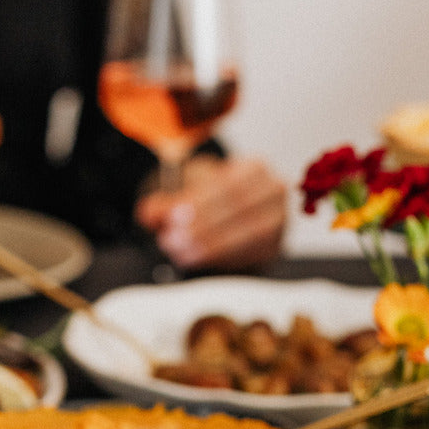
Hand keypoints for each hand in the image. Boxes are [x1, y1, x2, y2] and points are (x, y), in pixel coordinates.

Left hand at [135, 155, 286, 271]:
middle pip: (240, 208)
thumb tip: (148, 215)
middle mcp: (274, 191)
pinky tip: (199, 260)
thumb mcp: (184, 194)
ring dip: (212, 246)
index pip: (228, 184)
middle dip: (203, 227)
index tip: (173, 217)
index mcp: (254, 168)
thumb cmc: (208, 199)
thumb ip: (166, 203)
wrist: (230, 214)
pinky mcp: (275, 247)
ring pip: (249, 234)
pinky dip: (224, 258)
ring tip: (180, 253)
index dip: (200, 203)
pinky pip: (253, 254)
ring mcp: (280, 221)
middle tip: (171, 241)